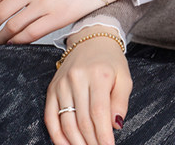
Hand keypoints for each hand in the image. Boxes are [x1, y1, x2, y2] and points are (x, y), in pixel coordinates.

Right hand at [45, 27, 131, 144]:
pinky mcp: (52, 88)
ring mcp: (62, 83)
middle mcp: (78, 78)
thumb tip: (115, 126)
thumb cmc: (110, 61)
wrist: (92, 39)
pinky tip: (67, 144)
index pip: (99, 112)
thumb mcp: (124, 77)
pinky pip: (50, 117)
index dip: (103, 135)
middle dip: (91, 141)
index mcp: (99, 74)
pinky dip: (57, 136)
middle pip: (82, 120)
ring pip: (66, 122)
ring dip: (76, 142)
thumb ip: (121, 101)